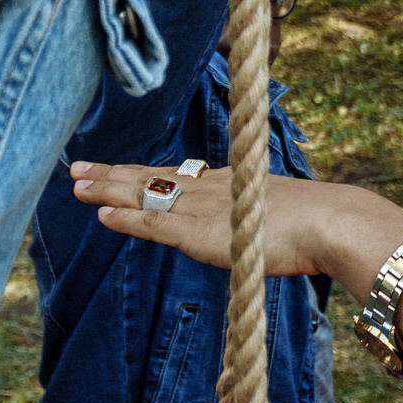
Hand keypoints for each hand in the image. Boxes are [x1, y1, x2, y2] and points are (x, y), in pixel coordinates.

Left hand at [69, 160, 402, 308]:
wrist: (327, 221)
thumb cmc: (317, 224)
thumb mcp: (280, 217)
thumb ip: (260, 223)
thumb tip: (262, 234)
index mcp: (227, 183)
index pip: (174, 176)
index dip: (143, 173)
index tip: (117, 169)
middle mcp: (208, 189)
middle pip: (150, 177)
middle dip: (112, 173)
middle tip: (77, 168)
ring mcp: (201, 208)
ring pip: (142, 194)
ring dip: (106, 189)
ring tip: (74, 183)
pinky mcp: (198, 231)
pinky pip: (151, 222)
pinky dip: (124, 217)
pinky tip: (100, 214)